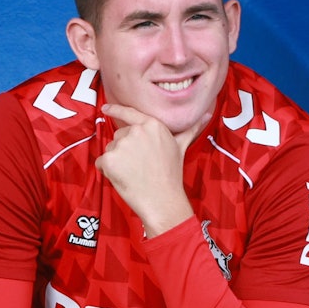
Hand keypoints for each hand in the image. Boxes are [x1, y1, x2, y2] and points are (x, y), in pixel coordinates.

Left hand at [96, 103, 205, 236]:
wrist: (162, 199)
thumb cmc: (171, 174)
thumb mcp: (181, 146)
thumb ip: (190, 129)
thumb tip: (207, 114)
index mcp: (152, 124)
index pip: (129, 113)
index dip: (115, 109)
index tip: (105, 108)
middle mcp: (135, 131)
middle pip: (119, 136)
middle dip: (125, 150)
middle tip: (140, 165)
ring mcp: (121, 144)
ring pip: (110, 150)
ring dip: (116, 161)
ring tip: (134, 172)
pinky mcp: (109, 158)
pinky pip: (101, 162)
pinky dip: (107, 171)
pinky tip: (123, 178)